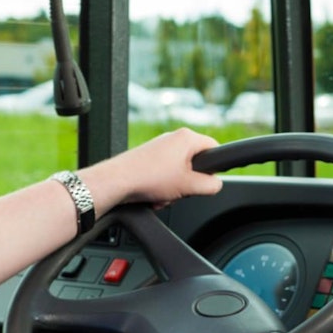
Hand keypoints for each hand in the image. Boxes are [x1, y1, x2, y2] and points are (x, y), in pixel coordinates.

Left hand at [77, 128, 222, 214]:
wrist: (117, 181)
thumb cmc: (148, 177)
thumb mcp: (189, 186)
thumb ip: (210, 185)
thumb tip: (216, 184)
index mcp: (187, 138)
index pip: (214, 148)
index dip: (215, 167)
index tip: (208, 181)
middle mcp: (173, 138)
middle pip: (196, 163)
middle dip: (189, 183)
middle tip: (181, 190)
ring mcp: (160, 147)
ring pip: (180, 172)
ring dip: (175, 189)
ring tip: (164, 195)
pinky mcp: (149, 158)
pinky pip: (165, 174)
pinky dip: (163, 187)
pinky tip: (154, 195)